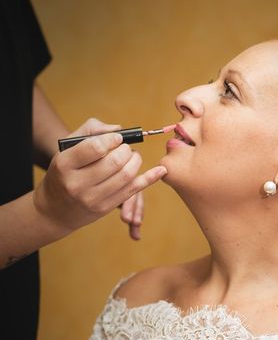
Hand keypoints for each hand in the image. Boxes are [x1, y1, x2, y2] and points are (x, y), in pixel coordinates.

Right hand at [33, 118, 166, 233]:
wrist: (55, 209)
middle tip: (126, 148)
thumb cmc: (65, 171)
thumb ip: (91, 131)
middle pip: (115, 162)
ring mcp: (92, 198)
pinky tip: (161, 170)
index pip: (95, 148)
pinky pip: (133, 191)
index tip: (117, 138)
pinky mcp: (105, 208)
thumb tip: (119, 129)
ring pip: (126, 176)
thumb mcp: (67, 148)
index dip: (112, 139)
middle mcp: (76, 183)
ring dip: (136, 161)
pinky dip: (149, 178)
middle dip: (127, 150)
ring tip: (132, 156)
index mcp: (64, 164)